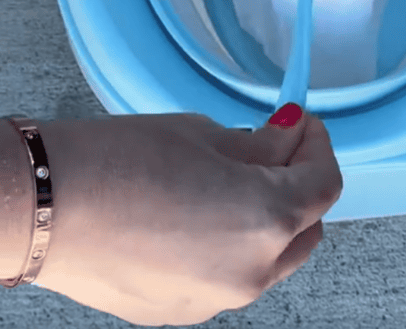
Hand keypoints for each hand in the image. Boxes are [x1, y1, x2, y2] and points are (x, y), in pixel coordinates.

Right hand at [35, 109, 342, 326]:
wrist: (49, 206)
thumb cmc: (121, 162)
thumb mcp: (203, 135)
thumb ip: (259, 144)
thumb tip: (287, 139)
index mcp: (267, 219)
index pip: (324, 184)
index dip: (318, 145)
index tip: (301, 125)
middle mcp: (252, 272)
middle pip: (306, 229)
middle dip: (299, 186)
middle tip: (274, 147)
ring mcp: (216, 300)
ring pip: (270, 261)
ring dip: (268, 220)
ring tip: (230, 179)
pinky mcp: (182, 312)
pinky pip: (227, 277)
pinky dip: (230, 246)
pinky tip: (197, 212)